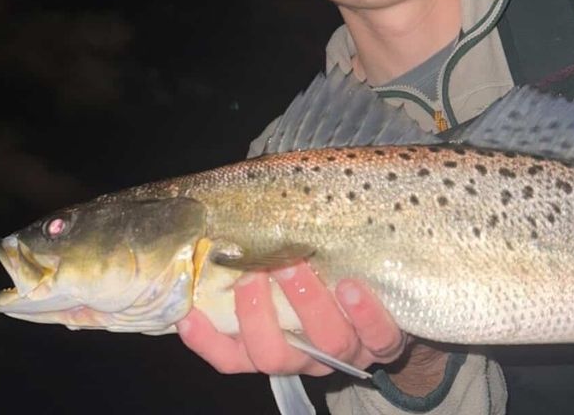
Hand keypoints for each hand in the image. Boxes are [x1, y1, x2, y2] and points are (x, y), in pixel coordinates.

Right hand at [177, 261, 405, 375]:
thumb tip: (215, 217)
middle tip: (253, 273)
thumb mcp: (280, 267)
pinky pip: (378, 337)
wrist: (383, 290)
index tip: (189, 315)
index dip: (207, 343)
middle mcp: (307, 355)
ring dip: (307, 303)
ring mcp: (347, 350)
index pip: (232, 356)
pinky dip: (363, 313)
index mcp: (275, 343)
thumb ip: (254, 255)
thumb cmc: (318, 269)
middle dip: (258, 315)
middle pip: (273, 355)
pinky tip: (350, 286)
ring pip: (325, 344)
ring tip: (295, 264)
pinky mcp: (384, 341)